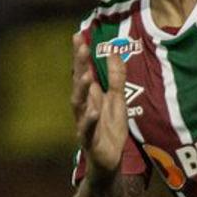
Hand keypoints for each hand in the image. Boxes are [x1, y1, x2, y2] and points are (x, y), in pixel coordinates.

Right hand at [72, 31, 129, 179]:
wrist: (110, 161)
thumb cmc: (110, 130)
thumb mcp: (118, 100)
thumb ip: (116, 77)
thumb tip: (113, 52)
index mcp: (90, 96)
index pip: (83, 71)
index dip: (80, 54)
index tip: (79, 35)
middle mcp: (84, 107)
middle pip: (78, 83)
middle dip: (79, 65)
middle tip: (80, 46)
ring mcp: (84, 124)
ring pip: (79, 105)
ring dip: (81, 90)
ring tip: (86, 75)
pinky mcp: (90, 141)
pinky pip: (87, 130)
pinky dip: (89, 120)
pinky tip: (93, 111)